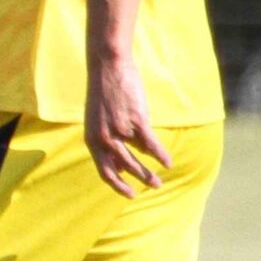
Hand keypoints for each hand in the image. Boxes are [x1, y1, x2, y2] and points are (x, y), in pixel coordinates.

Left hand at [85, 56, 171, 198]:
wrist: (108, 67)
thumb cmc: (105, 94)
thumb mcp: (99, 121)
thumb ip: (108, 142)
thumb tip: (122, 167)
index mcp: (91, 139)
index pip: (104, 170)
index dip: (118, 184)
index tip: (130, 193)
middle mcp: (103, 138)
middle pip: (121, 169)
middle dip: (136, 182)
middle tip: (152, 188)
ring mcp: (119, 130)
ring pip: (136, 160)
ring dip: (149, 174)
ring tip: (159, 182)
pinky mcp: (136, 121)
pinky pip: (151, 145)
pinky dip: (161, 155)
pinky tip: (168, 162)